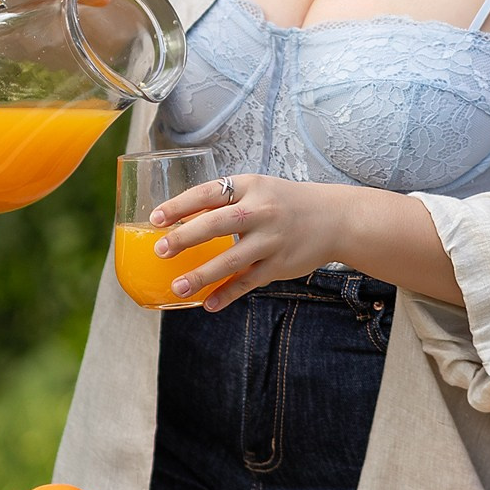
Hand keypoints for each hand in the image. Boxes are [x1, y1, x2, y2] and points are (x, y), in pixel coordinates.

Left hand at [148, 174, 352, 310]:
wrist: (334, 218)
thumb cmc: (285, 202)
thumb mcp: (258, 189)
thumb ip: (226, 201)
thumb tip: (181, 219)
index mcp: (250, 186)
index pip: (207, 193)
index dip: (179, 205)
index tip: (155, 218)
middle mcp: (260, 211)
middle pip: (216, 224)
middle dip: (185, 238)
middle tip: (160, 250)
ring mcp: (271, 240)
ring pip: (231, 260)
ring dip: (202, 275)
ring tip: (178, 287)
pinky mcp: (279, 265)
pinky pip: (248, 282)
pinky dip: (227, 294)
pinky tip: (208, 304)